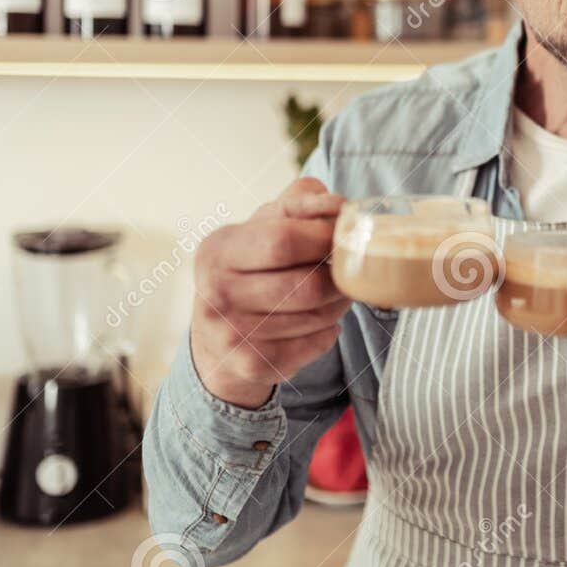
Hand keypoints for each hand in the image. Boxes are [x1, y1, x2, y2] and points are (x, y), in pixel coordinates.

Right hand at [190, 177, 350, 408]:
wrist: (218, 335)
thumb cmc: (253, 265)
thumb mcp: (264, 225)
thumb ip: (299, 202)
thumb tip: (336, 204)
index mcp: (218, 249)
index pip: (284, 240)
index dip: (325, 236)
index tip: (342, 234)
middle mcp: (217, 293)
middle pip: (309, 285)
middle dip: (340, 275)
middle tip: (349, 268)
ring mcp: (232, 334)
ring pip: (318, 316)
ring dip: (340, 302)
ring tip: (336, 292)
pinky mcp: (254, 365)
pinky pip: (317, 342)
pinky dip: (330, 329)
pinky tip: (319, 320)